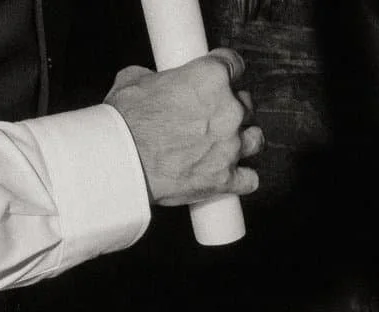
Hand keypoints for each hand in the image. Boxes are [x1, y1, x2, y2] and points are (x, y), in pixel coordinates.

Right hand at [106, 49, 263, 208]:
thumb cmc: (125, 121)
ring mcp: (230, 146)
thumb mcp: (135, 81)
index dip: (228, 70)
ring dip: (245, 140)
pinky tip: (231, 174)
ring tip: (227, 144)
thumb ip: (156, 77)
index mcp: (211, 78)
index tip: (223, 77)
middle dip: (232, 108)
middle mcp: (228, 110)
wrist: (121, 162)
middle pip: (246, 104)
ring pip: (256, 139)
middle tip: (212, 116)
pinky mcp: (225, 178)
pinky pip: (250, 179)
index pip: (235, 64)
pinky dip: (242, 177)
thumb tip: (155, 82)